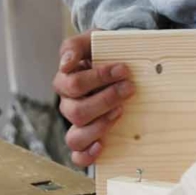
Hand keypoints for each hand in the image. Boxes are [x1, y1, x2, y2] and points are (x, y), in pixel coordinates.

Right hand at [52, 32, 133, 166]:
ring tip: (120, 112)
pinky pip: (78, 155)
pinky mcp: (88, 139)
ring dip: (100, 126)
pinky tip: (102, 145)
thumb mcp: (93, 39)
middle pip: (77, 111)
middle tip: (129, 89)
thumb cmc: (105, 51)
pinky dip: (87, 154)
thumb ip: (75, 46)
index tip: (123, 69)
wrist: (122, 61)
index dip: (99, 78)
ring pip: (75, 136)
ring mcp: (77, 124)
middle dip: (106, 99)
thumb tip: (66, 63)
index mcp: (66, 82)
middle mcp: (68, 105)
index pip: (74, 84)